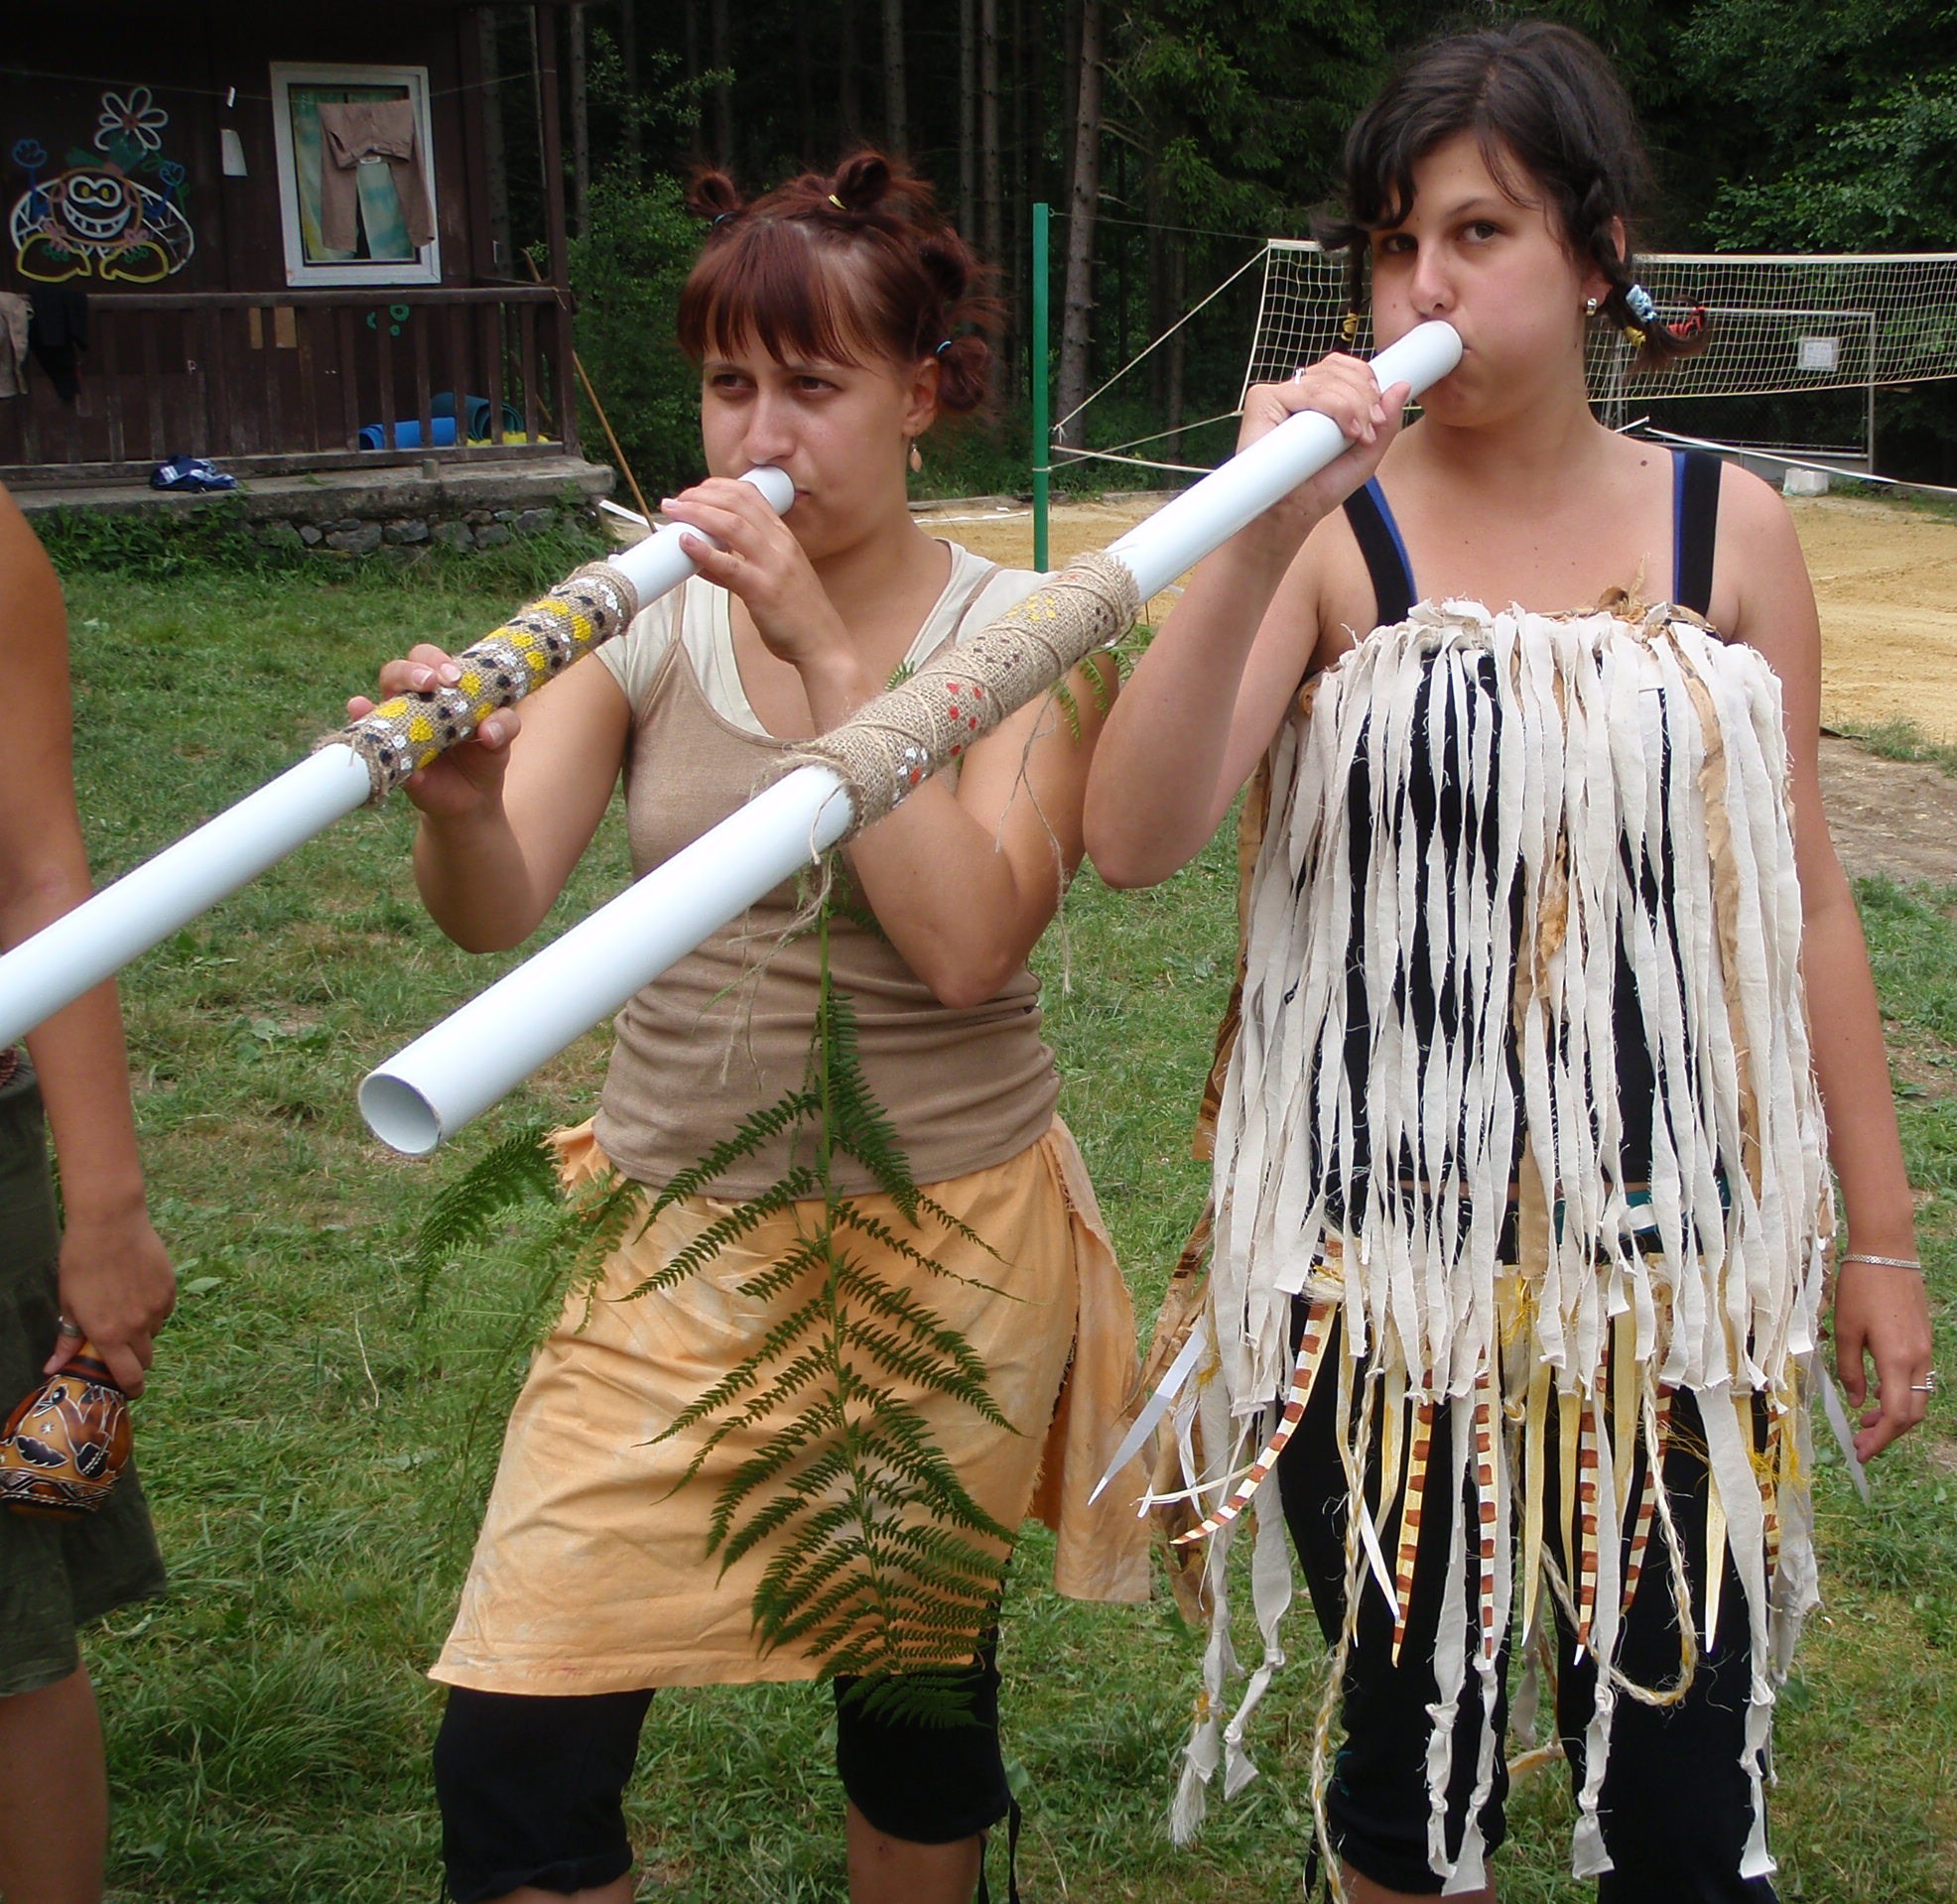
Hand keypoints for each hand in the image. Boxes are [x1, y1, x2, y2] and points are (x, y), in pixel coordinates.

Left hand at [48, 1207, 174, 1395]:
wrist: (111, 1225)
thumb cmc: (81, 1263)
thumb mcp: (68, 1303)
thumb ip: (67, 1339)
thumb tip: (53, 1368)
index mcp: (108, 1334)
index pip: (129, 1376)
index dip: (132, 1388)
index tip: (129, 1389)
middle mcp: (137, 1326)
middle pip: (146, 1358)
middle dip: (134, 1358)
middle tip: (119, 1344)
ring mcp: (157, 1308)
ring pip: (154, 1332)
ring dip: (142, 1330)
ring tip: (125, 1308)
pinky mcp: (170, 1290)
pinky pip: (164, 1310)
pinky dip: (154, 1309)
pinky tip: (138, 1290)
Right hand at [346, 645, 521, 822]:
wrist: (472, 800)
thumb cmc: (484, 758)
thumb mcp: (503, 740)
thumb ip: (505, 726)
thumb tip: (488, 730)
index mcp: (442, 690)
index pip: (429, 661)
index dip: (437, 661)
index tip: (455, 676)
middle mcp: (413, 702)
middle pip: (398, 671)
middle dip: (411, 670)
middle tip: (431, 683)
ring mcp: (397, 726)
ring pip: (382, 698)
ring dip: (390, 693)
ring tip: (402, 698)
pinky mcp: (389, 754)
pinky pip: (369, 735)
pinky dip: (363, 721)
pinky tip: (360, 710)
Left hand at [659, 477, 849, 672]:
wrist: (821, 643)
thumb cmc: (797, 614)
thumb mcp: (771, 577)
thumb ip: (737, 563)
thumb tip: (701, 554)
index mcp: (783, 538)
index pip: (751, 495)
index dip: (719, 487)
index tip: (696, 491)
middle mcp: (780, 545)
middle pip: (737, 503)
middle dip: (701, 496)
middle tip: (677, 501)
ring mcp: (773, 565)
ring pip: (732, 525)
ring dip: (697, 514)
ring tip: (674, 512)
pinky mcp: (763, 590)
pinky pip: (730, 565)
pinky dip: (704, 551)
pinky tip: (686, 542)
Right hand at [1232, 353, 1410, 551]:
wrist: (1292, 514)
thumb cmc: (1321, 487)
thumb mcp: (1365, 455)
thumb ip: (1386, 424)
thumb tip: (1402, 386)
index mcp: (1319, 397)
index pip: (1344, 367)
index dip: (1366, 381)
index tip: (1377, 417)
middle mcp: (1298, 392)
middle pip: (1337, 369)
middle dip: (1364, 396)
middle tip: (1370, 429)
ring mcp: (1280, 396)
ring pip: (1325, 379)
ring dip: (1353, 405)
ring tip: (1357, 436)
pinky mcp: (1263, 402)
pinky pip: (1303, 391)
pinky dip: (1330, 406)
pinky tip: (1342, 430)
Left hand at [1833, 1260, 1934, 1459]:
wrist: (1887, 1254)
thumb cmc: (1861, 1289)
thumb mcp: (1845, 1330)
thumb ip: (1851, 1370)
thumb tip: (1857, 1402)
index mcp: (1897, 1359)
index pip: (1897, 1414)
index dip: (1881, 1438)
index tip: (1862, 1452)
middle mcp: (1918, 1359)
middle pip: (1912, 1413)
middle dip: (1888, 1433)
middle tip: (1861, 1442)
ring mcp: (1925, 1351)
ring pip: (1917, 1398)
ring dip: (1894, 1415)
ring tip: (1865, 1421)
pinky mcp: (1923, 1342)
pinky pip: (1917, 1380)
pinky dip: (1900, 1395)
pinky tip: (1877, 1395)